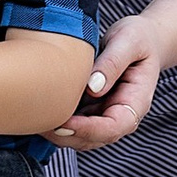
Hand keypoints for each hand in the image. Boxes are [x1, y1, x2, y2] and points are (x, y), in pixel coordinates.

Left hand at [51, 13, 162, 148]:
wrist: (141, 37)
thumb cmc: (138, 38)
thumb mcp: (129, 42)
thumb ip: (113, 63)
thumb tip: (93, 87)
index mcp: (135, 102)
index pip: (114, 127)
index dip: (88, 129)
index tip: (64, 123)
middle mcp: (120, 114)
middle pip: (94, 139)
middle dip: (66, 136)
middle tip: (40, 122)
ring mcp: (104, 114)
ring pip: (81, 136)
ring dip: (58, 133)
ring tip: (35, 118)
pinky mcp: (91, 108)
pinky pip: (74, 124)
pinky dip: (57, 121)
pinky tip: (40, 109)